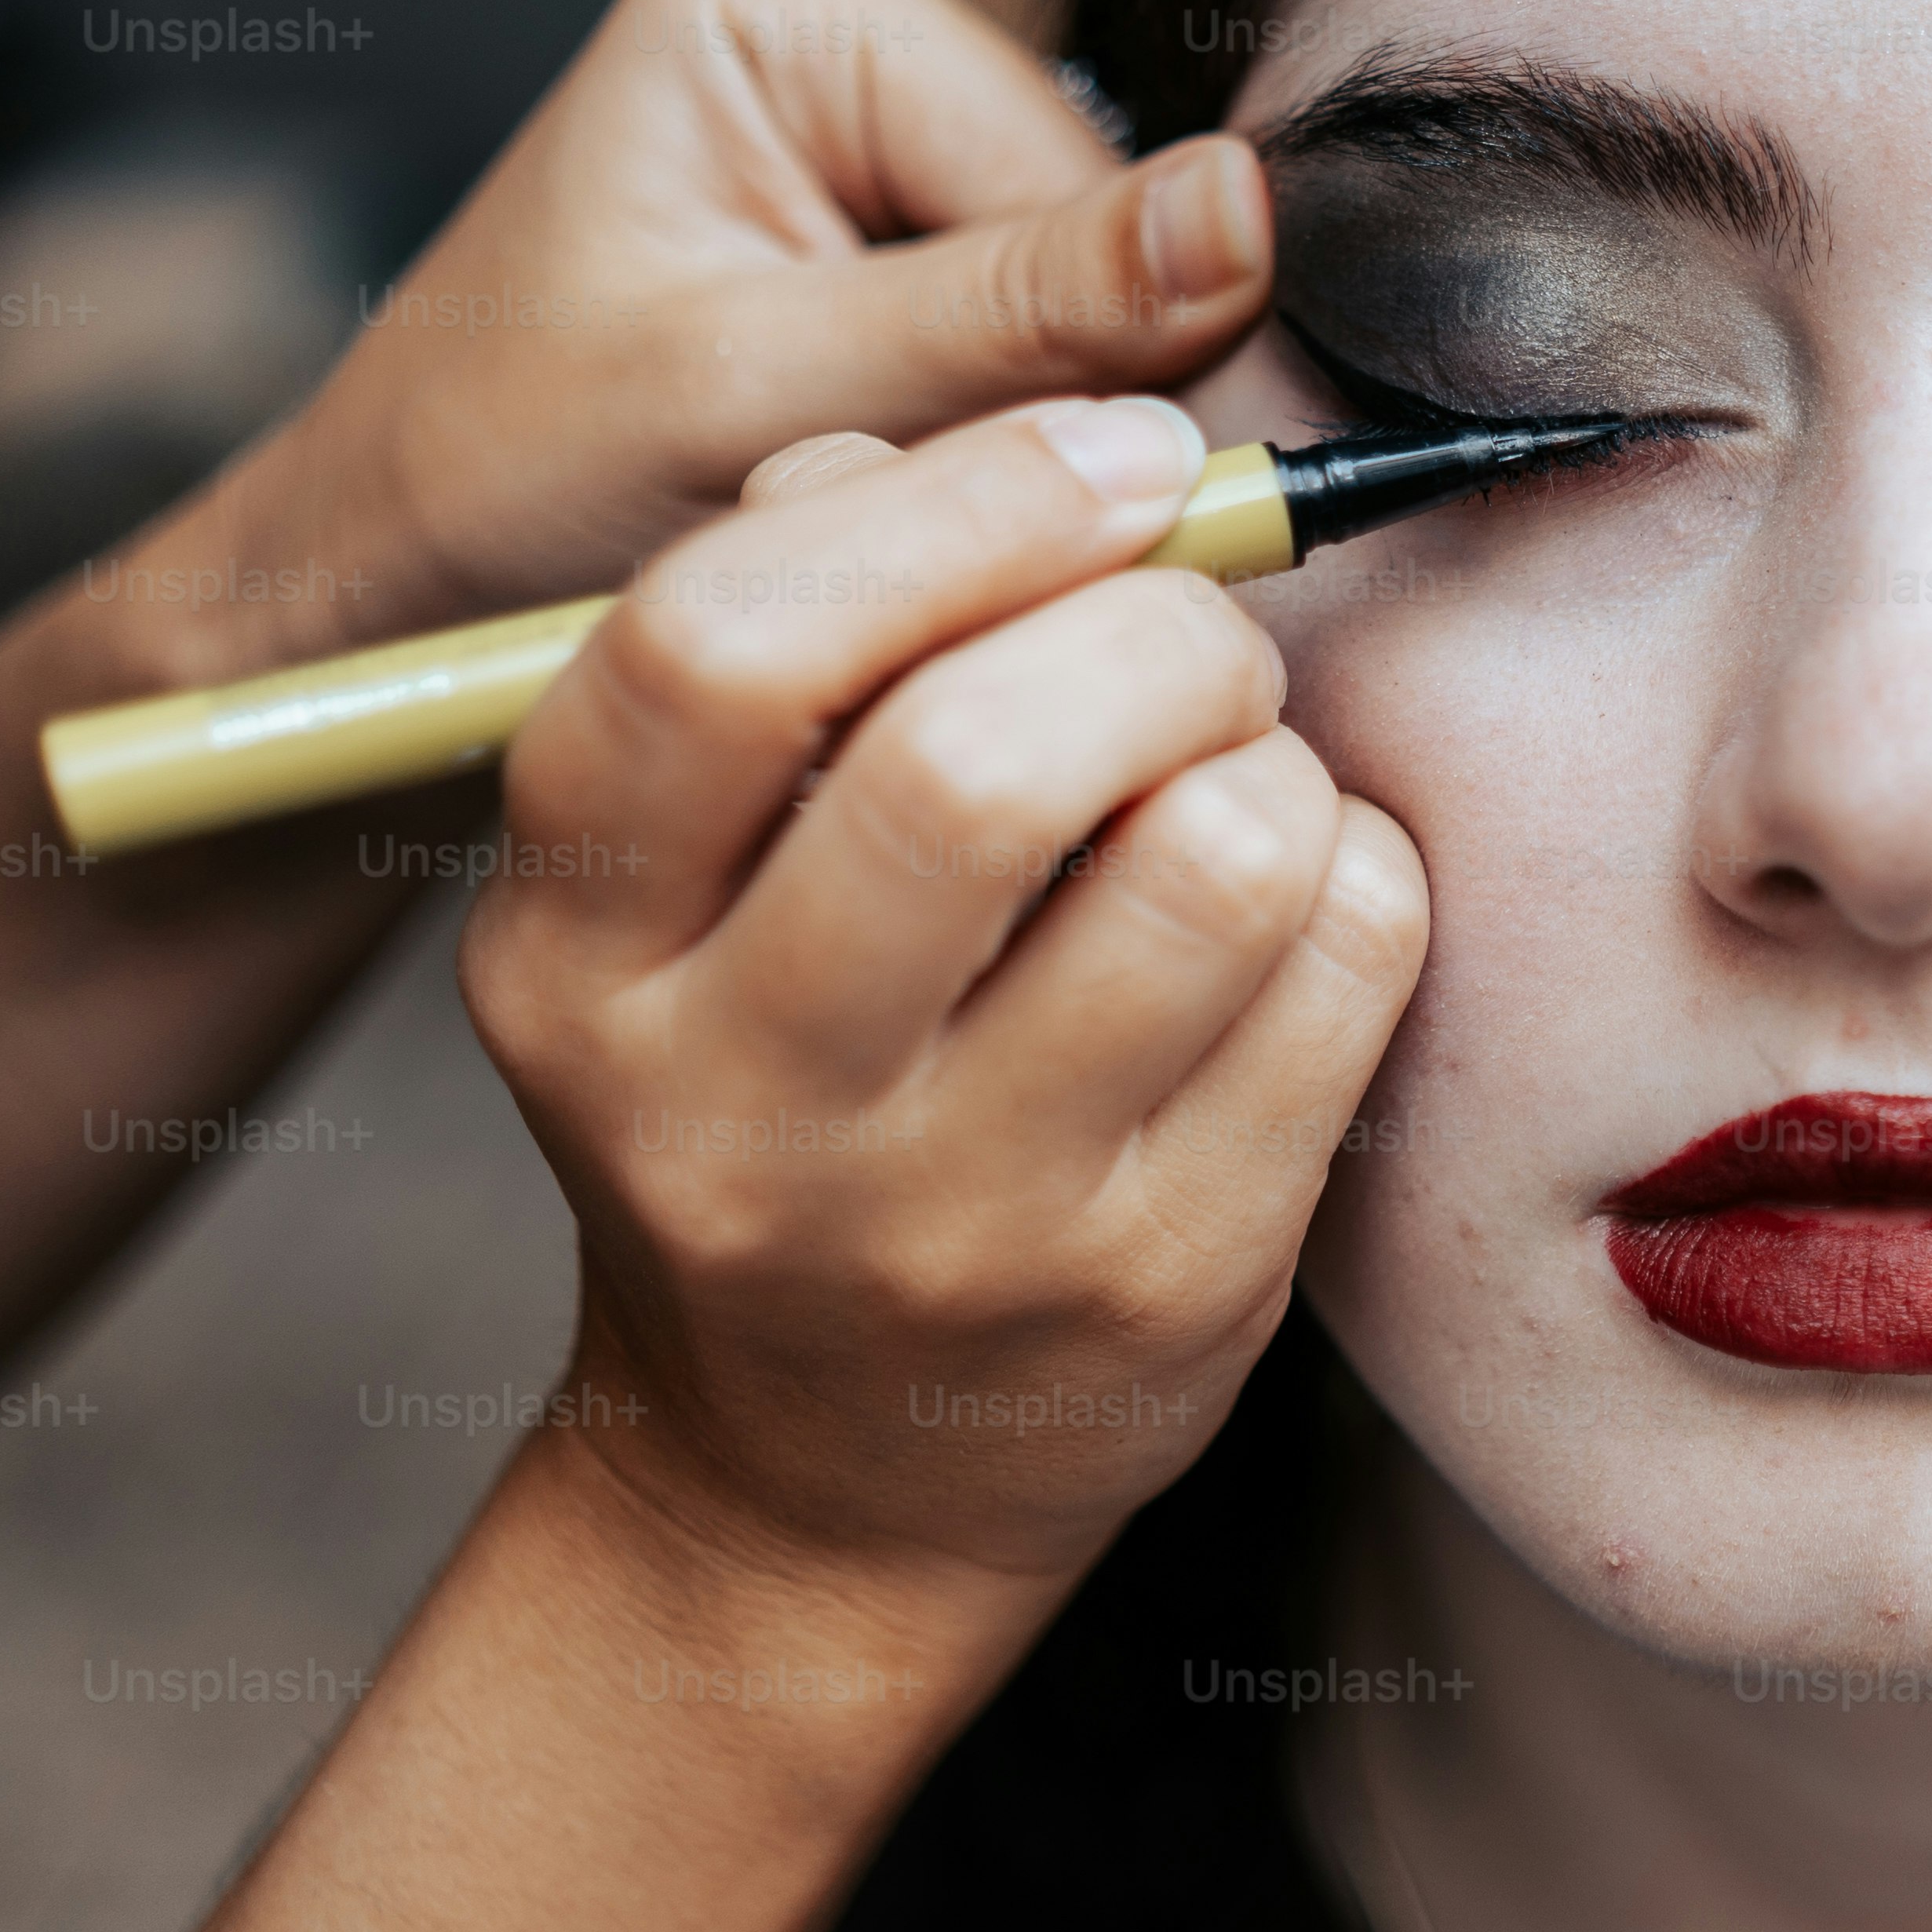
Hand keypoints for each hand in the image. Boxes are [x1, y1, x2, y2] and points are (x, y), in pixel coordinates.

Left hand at [170, 0, 1268, 655]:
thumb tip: (1248, 214)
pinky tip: (868, 473)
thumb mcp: (752, 407)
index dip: (1070, 379)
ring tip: (847, 489)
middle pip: (1099, 238)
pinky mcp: (892, 205)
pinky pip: (1036, 338)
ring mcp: (872, 97)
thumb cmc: (492, 494)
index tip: (950, 495)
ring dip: (1008, 435)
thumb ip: (1012, 318)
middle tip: (872, 501)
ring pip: (1088, 306)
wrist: (376, 585)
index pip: (1087, 193)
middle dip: (1028, 404)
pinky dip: (976, 440)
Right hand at [457, 398, 1425, 1596]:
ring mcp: (959, 1219)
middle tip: (1192, 630)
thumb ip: (781, 647)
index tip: (1108, 454)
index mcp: (570, 957)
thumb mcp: (677, 893)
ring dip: (1268, 751)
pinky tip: (1295, 898)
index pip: (714, 653)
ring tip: (1233, 771)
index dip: (956, 503)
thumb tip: (950, 445)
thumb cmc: (772, 1094)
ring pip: (1210, 856)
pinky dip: (1360, 872)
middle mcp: (734, 1106)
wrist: (809, 1486)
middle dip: (1151, 625)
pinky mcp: (1167, 1285)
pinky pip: (1346, 968)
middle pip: (979, 755)